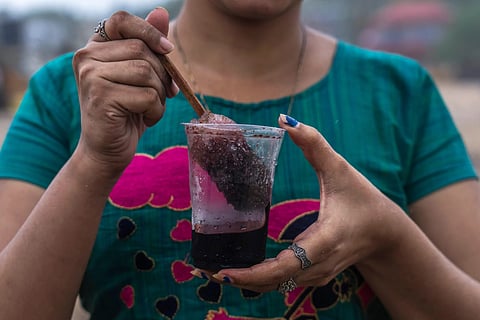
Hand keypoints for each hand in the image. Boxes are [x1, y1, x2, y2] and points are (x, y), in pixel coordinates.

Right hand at [72, 8, 177, 174]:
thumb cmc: (127, 111)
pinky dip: (155, 110)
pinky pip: (146, 95)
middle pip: (142, 50)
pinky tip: (145, 118)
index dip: (149, 31)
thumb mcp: (141, 76)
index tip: (167, 51)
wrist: (107, 149)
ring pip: (146, 72)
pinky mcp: (100, 96)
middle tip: (161, 94)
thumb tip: (160, 11)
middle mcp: (86, 56)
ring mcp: (90, 75)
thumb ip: (149, 45)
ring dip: (159, 95)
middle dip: (162, 75)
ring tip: (149, 108)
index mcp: (95, 47)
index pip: (122, 20)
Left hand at [201, 115, 404, 292]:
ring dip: (247, 282)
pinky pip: (283, 283)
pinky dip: (260, 280)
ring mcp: (317, 275)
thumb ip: (314, 143)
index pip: (287, 264)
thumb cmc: (363, 200)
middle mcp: (319, 264)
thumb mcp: (340, 169)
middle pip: (275, 282)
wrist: (385, 233)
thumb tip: (285, 119)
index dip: (254, 273)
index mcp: (325, 239)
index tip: (225, 271)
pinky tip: (240, 271)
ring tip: (214, 270)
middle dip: (240, 280)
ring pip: (277, 287)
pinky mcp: (313, 276)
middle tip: (206, 269)